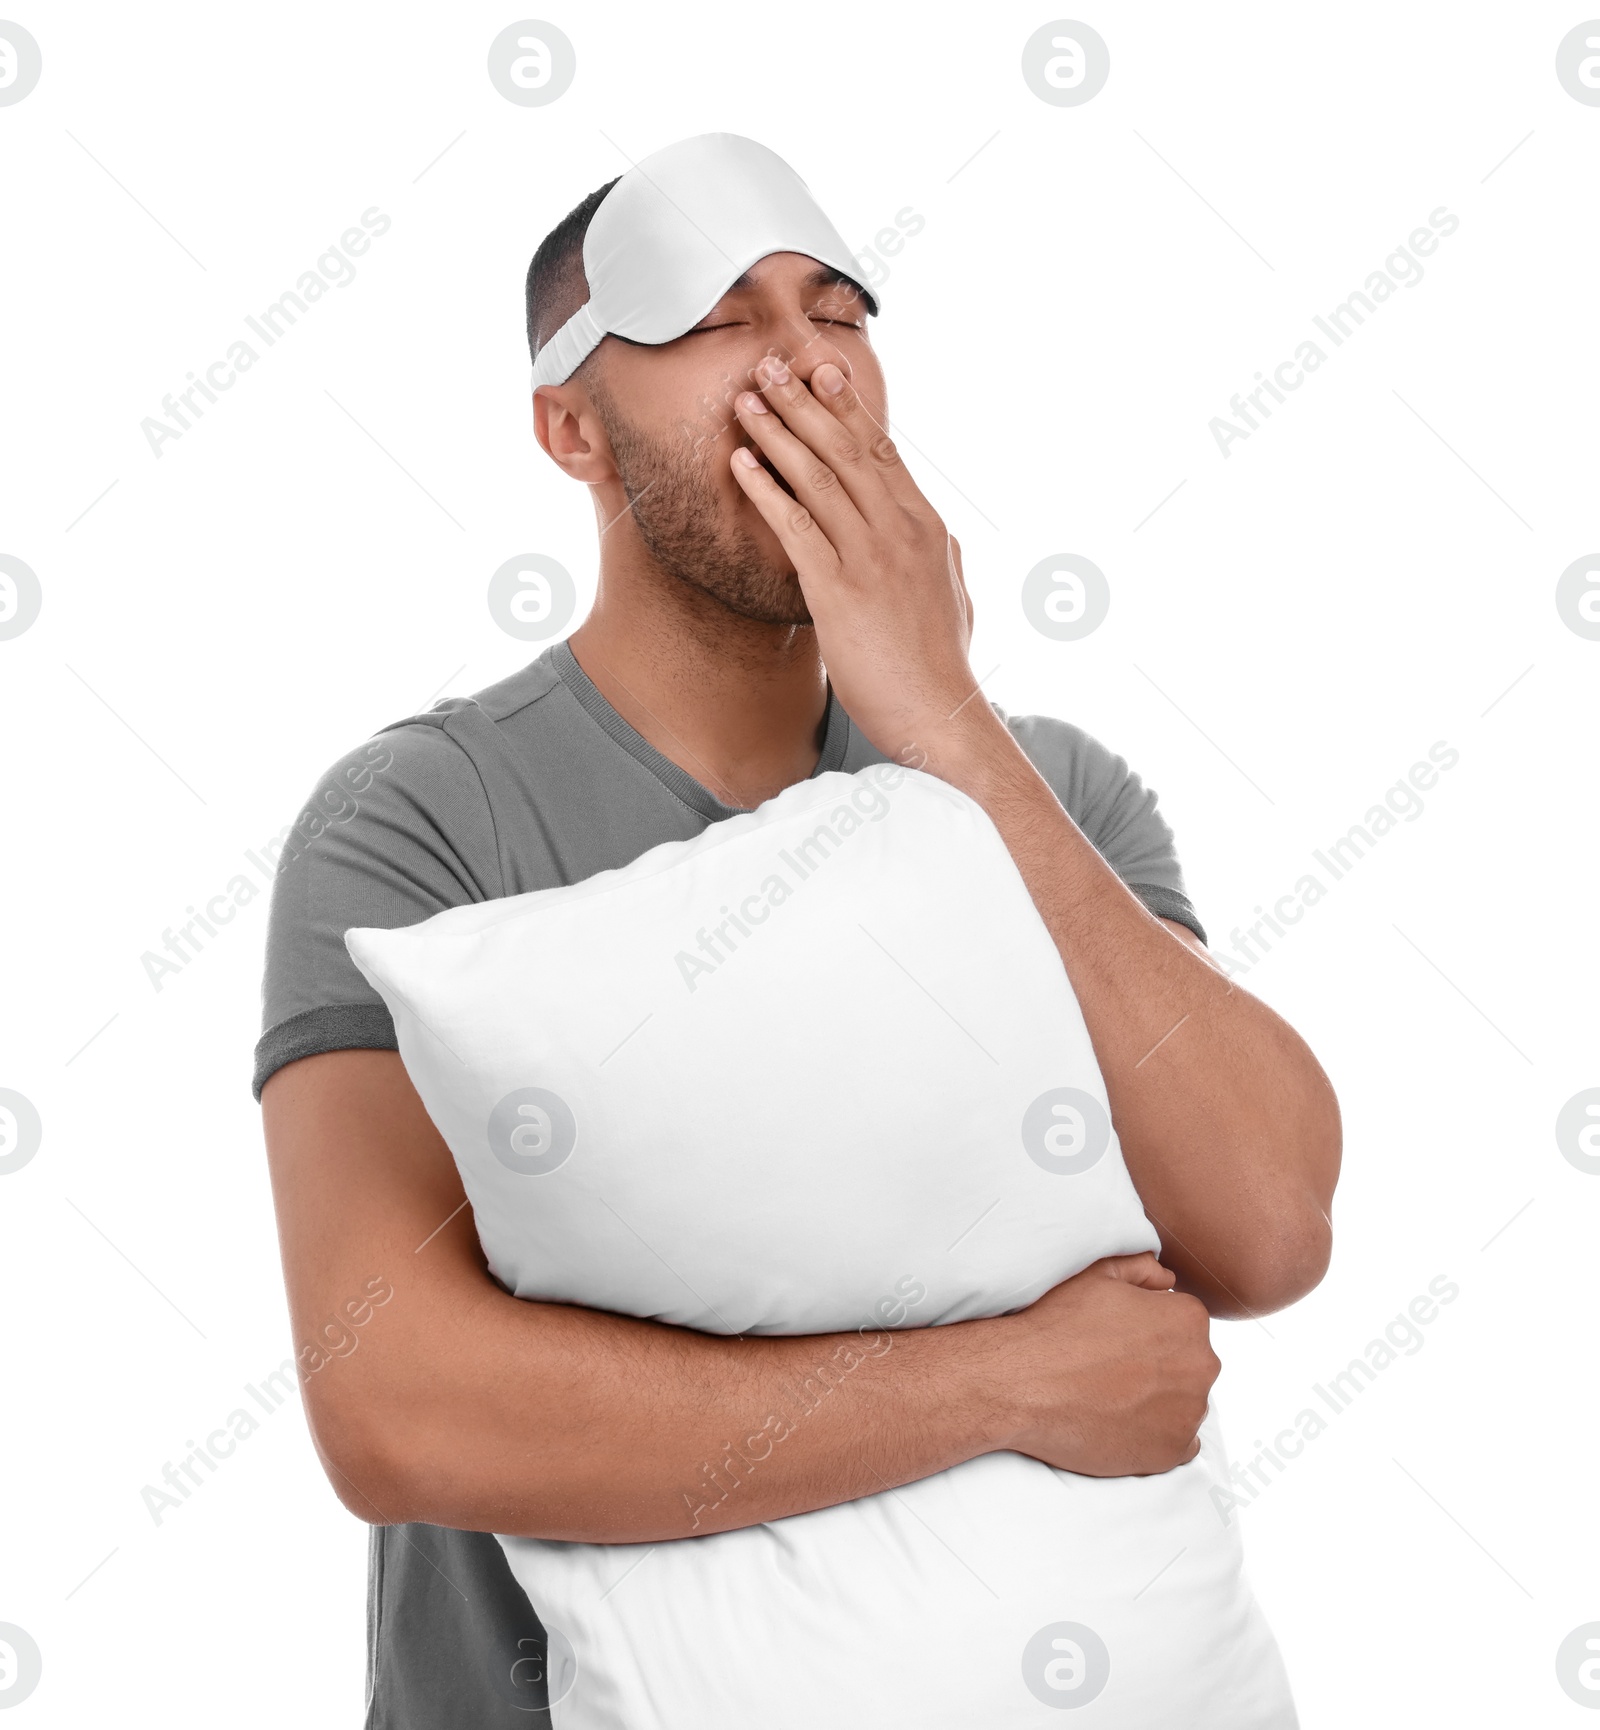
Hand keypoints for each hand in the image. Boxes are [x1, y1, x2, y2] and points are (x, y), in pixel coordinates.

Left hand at [730, 354, 987, 766]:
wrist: (940, 716)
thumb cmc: (940, 666)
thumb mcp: (954, 595)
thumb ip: (942, 556)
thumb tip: (939, 534)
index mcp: (928, 527)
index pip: (883, 452)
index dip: (849, 409)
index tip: (823, 374)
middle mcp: (901, 530)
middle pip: (847, 450)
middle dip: (804, 403)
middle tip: (771, 366)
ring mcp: (871, 557)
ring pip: (819, 478)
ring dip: (777, 434)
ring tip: (746, 401)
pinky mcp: (839, 589)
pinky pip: (796, 526)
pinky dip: (766, 489)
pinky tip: (741, 464)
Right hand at [992, 1253, 1220, 1476]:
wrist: (1022, 1383)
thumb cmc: (1058, 1325)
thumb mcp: (1098, 1275)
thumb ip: (1142, 1268)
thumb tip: (1167, 1278)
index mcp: (1189, 1319)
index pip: (1182, 1323)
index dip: (1147, 1328)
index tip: (1119, 1338)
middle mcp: (1202, 1365)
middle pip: (1189, 1363)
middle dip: (1160, 1364)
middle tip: (1113, 1367)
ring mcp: (1189, 1413)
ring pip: (1185, 1403)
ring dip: (1160, 1400)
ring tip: (1112, 1395)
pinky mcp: (1172, 1452)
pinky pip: (1181, 1442)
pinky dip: (1158, 1435)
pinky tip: (1123, 1422)